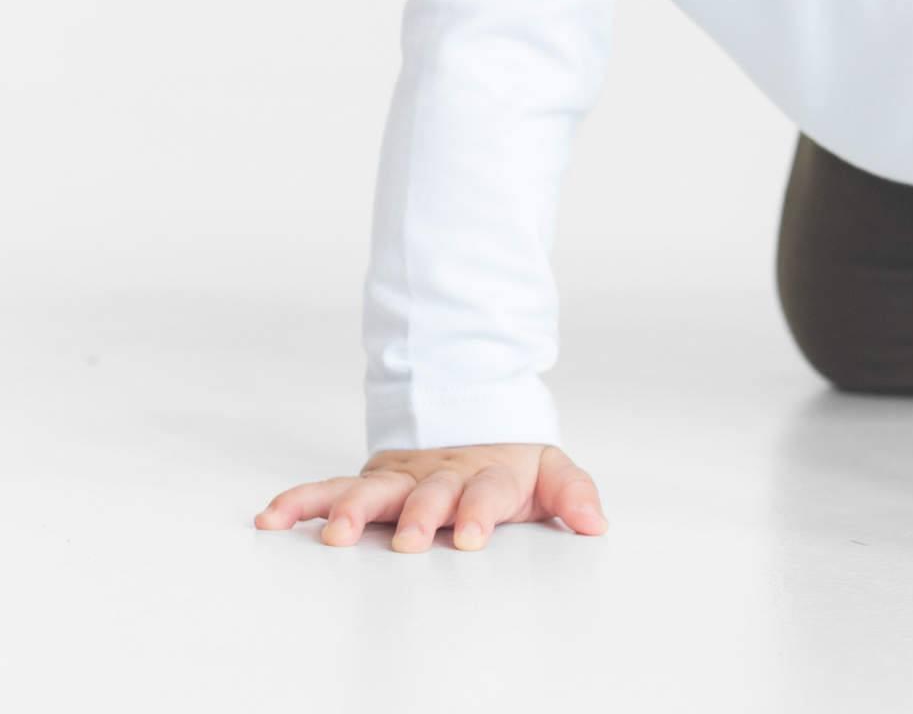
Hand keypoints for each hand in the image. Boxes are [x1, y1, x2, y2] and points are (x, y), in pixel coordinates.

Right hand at [253, 442, 606, 551]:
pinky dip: (301, 500)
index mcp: (485, 474)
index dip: (479, 511)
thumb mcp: (548, 470)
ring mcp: (402, 476)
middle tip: (406, 540)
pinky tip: (272, 518)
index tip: (472, 536)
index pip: (484, 492)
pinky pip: (329, 488)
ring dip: (351, 510)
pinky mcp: (369, 479)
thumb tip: (597, 524)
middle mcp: (439, 476)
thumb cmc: (511, 460)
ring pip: (373, 490)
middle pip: (427, 494)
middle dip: (417, 517)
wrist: (475, 414)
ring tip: (331, 535)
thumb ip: (572, 493)